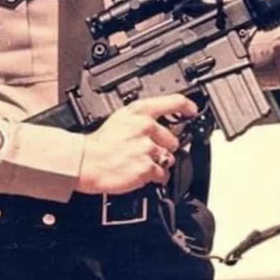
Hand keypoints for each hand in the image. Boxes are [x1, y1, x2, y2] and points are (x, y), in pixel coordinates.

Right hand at [75, 94, 197, 194]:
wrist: (86, 162)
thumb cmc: (101, 143)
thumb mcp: (121, 118)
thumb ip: (142, 118)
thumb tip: (159, 124)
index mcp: (140, 111)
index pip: (174, 102)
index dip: (187, 106)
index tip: (192, 111)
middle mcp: (146, 127)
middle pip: (173, 139)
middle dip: (164, 147)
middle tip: (147, 150)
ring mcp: (147, 148)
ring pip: (168, 158)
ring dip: (160, 163)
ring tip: (141, 162)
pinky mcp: (146, 168)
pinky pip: (162, 174)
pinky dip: (156, 177)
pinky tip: (143, 173)